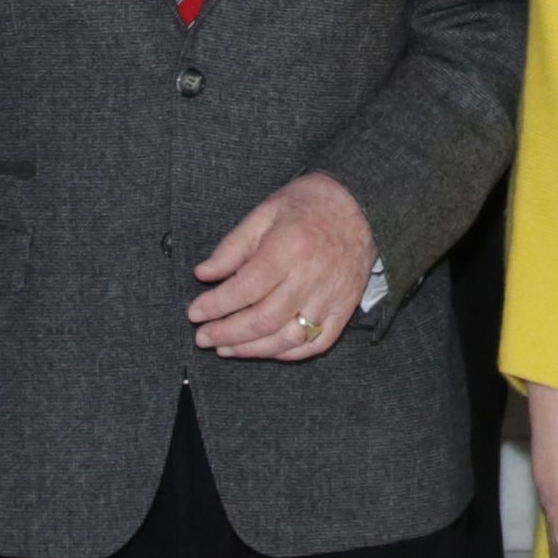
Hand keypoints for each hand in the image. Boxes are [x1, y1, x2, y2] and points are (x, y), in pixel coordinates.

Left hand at [189, 171, 373, 360]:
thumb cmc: (310, 204)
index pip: (244, 288)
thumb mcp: (266, 212)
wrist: (363, 205)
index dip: (215, 306)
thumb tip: (204, 274)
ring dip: (253, 349)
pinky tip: (266, 350)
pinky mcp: (345, 308)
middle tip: (203, 338)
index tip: (194, 313)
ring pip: (287, 337)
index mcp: (288, 248)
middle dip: (227, 333)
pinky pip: (316, 342)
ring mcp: (330, 296)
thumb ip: (233, 246)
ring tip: (227, 348)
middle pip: (263, 319)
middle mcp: (310, 277)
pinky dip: (289, 353)